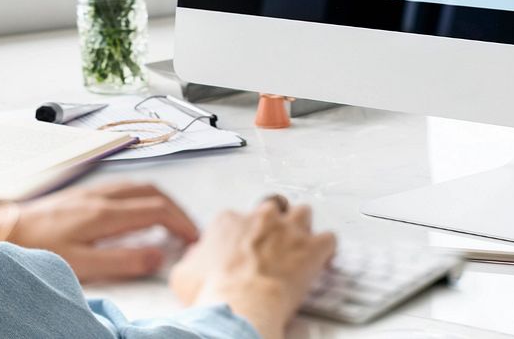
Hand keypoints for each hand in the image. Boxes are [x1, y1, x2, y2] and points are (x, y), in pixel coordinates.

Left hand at [0, 182, 198, 282]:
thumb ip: (122, 260)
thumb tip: (159, 255)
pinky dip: (144, 197)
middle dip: (178, 210)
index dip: (181, 223)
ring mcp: (93, 191)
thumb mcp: (80, 264)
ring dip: (162, 201)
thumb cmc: (35, 249)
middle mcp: (104, 196)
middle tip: (189, 230)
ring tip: (171, 221)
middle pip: (155, 193)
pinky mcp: (83, 194)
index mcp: (106, 213)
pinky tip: (139, 211)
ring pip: (141, 187)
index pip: (158, 210)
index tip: (193, 239)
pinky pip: (125, 187)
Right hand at [169, 198, 335, 338]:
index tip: (243, 250)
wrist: (240, 306)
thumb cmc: (213, 293)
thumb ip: (193, 257)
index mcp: (230, 220)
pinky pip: (328, 239)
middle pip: (273, 207)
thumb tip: (195, 256)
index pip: (238, 217)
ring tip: (299, 246)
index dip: (243, 234)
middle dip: (274, 222)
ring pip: (303, 212)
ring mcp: (289, 229)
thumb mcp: (184, 274)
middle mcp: (261, 217)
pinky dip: (326, 250)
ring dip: (302, 227)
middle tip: (272, 245)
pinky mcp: (312, 247)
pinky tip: (322, 260)